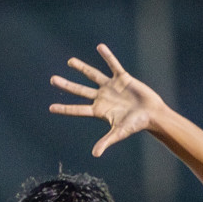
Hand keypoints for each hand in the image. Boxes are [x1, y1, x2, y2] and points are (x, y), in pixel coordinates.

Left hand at [49, 43, 166, 157]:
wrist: (152, 114)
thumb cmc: (136, 125)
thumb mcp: (119, 133)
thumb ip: (106, 142)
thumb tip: (95, 154)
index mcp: (99, 110)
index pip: (77, 109)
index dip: (64, 109)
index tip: (51, 108)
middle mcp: (102, 97)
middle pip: (80, 90)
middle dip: (66, 85)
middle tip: (52, 80)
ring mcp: (111, 87)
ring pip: (92, 75)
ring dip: (81, 68)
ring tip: (70, 62)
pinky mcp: (122, 78)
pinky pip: (113, 65)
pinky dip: (107, 56)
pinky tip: (99, 47)